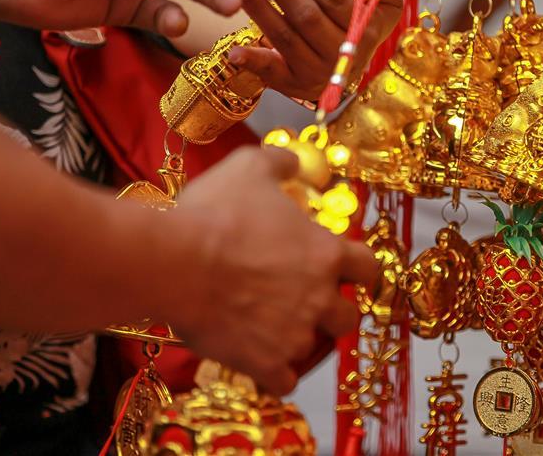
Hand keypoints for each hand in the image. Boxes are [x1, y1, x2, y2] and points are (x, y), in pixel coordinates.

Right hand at [172, 146, 376, 394]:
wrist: (173, 261)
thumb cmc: (213, 213)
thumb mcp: (249, 168)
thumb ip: (279, 163)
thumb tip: (293, 160)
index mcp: (324, 253)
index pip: (369, 268)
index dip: (363, 272)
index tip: (352, 274)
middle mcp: (318, 297)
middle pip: (349, 317)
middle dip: (334, 312)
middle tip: (310, 305)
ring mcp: (293, 334)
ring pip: (315, 350)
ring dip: (301, 342)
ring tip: (276, 332)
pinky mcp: (264, 362)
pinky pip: (284, 382)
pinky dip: (276, 376)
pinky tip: (262, 364)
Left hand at [226, 0, 402, 100]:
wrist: (349, 71)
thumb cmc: (359, 26)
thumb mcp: (382, 4)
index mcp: (363, 29)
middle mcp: (342, 54)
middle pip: (305, 15)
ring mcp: (317, 73)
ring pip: (285, 37)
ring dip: (258, 9)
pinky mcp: (294, 86)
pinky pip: (271, 74)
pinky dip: (252, 62)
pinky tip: (233, 51)